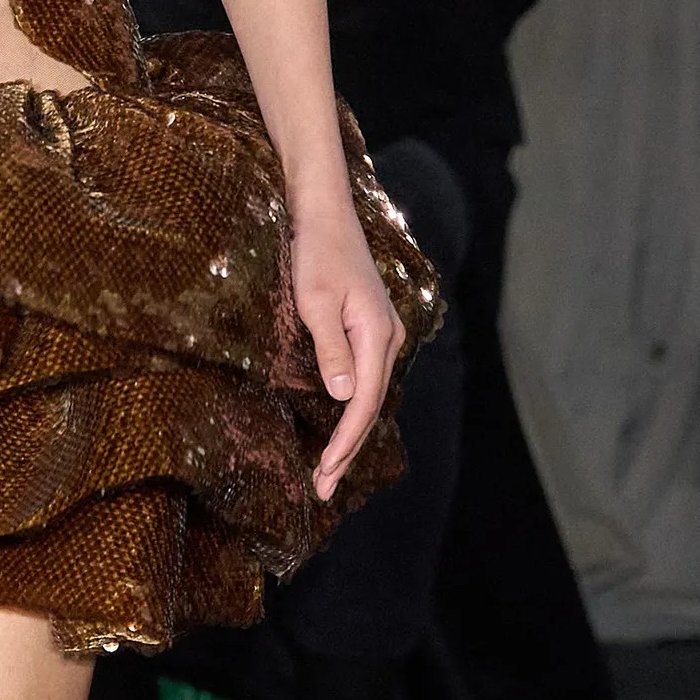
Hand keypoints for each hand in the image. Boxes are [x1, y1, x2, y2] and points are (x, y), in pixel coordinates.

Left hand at [290, 193, 404, 501]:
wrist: (324, 210)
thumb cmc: (315, 251)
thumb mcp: (313, 301)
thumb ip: (330, 349)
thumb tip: (344, 397)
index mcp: (377, 334)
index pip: (364, 402)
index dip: (345, 441)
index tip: (324, 472)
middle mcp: (386, 337)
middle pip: (371, 406)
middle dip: (348, 450)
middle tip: (323, 489)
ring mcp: (380, 333)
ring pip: (370, 395)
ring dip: (350, 434)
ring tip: (328, 470)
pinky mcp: (368, 328)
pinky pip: (365, 379)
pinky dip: (352, 410)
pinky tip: (340, 426)